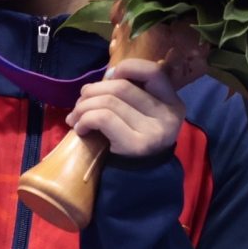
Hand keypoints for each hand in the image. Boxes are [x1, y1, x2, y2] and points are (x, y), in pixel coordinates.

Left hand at [65, 58, 186, 156]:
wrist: (140, 180)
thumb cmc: (136, 140)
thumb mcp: (144, 114)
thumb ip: (134, 92)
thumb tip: (107, 76)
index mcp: (173, 102)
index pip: (154, 71)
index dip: (127, 67)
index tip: (109, 77)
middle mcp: (168, 115)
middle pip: (121, 87)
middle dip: (92, 91)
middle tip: (80, 102)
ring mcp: (154, 131)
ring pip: (108, 102)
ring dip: (83, 107)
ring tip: (74, 117)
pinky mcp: (136, 145)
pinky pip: (103, 118)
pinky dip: (84, 120)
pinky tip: (80, 128)